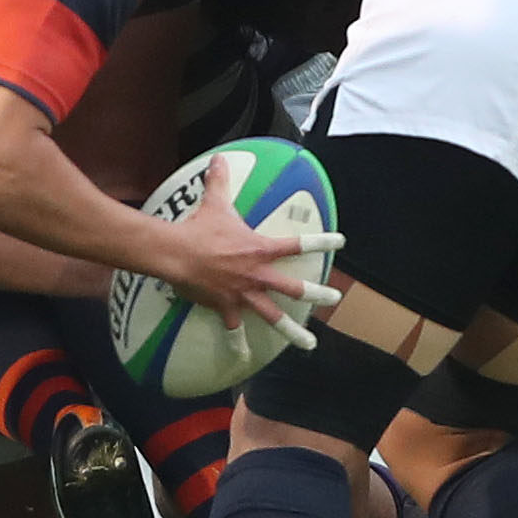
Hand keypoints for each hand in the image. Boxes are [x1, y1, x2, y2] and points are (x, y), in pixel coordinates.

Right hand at [154, 155, 343, 335]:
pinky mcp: (225, 307)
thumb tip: (218, 157)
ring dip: (293, 331)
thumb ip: (219, 180)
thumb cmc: (198, 228)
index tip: (341, 243)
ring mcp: (243, 294)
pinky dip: (239, 344)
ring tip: (310, 343)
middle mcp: (257, 274)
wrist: (176, 253)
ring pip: (274, 316)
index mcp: (260, 249)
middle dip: (317, 294)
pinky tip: (245, 359)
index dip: (321, 242)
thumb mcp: (214, 202)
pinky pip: (234, 329)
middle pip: (294, 288)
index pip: (297, 245)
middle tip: (334, 299)